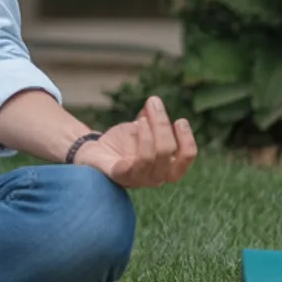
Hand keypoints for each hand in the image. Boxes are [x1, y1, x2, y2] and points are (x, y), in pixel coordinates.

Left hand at [74, 95, 197, 188]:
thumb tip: (155, 102)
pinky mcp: (120, 176)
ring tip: (144, 115)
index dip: (187, 140)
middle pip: (168, 153)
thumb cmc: (123, 142)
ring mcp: (138, 179)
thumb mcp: (142, 128)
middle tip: (154, 102)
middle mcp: (155, 177)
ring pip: (152, 156)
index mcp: (166, 167)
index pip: (185, 159)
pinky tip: (137, 124)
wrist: (95, 150)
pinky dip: (141, 140)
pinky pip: (135, 161)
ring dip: (151, 130)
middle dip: (162, 124)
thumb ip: (152, 119)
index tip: (180, 120)